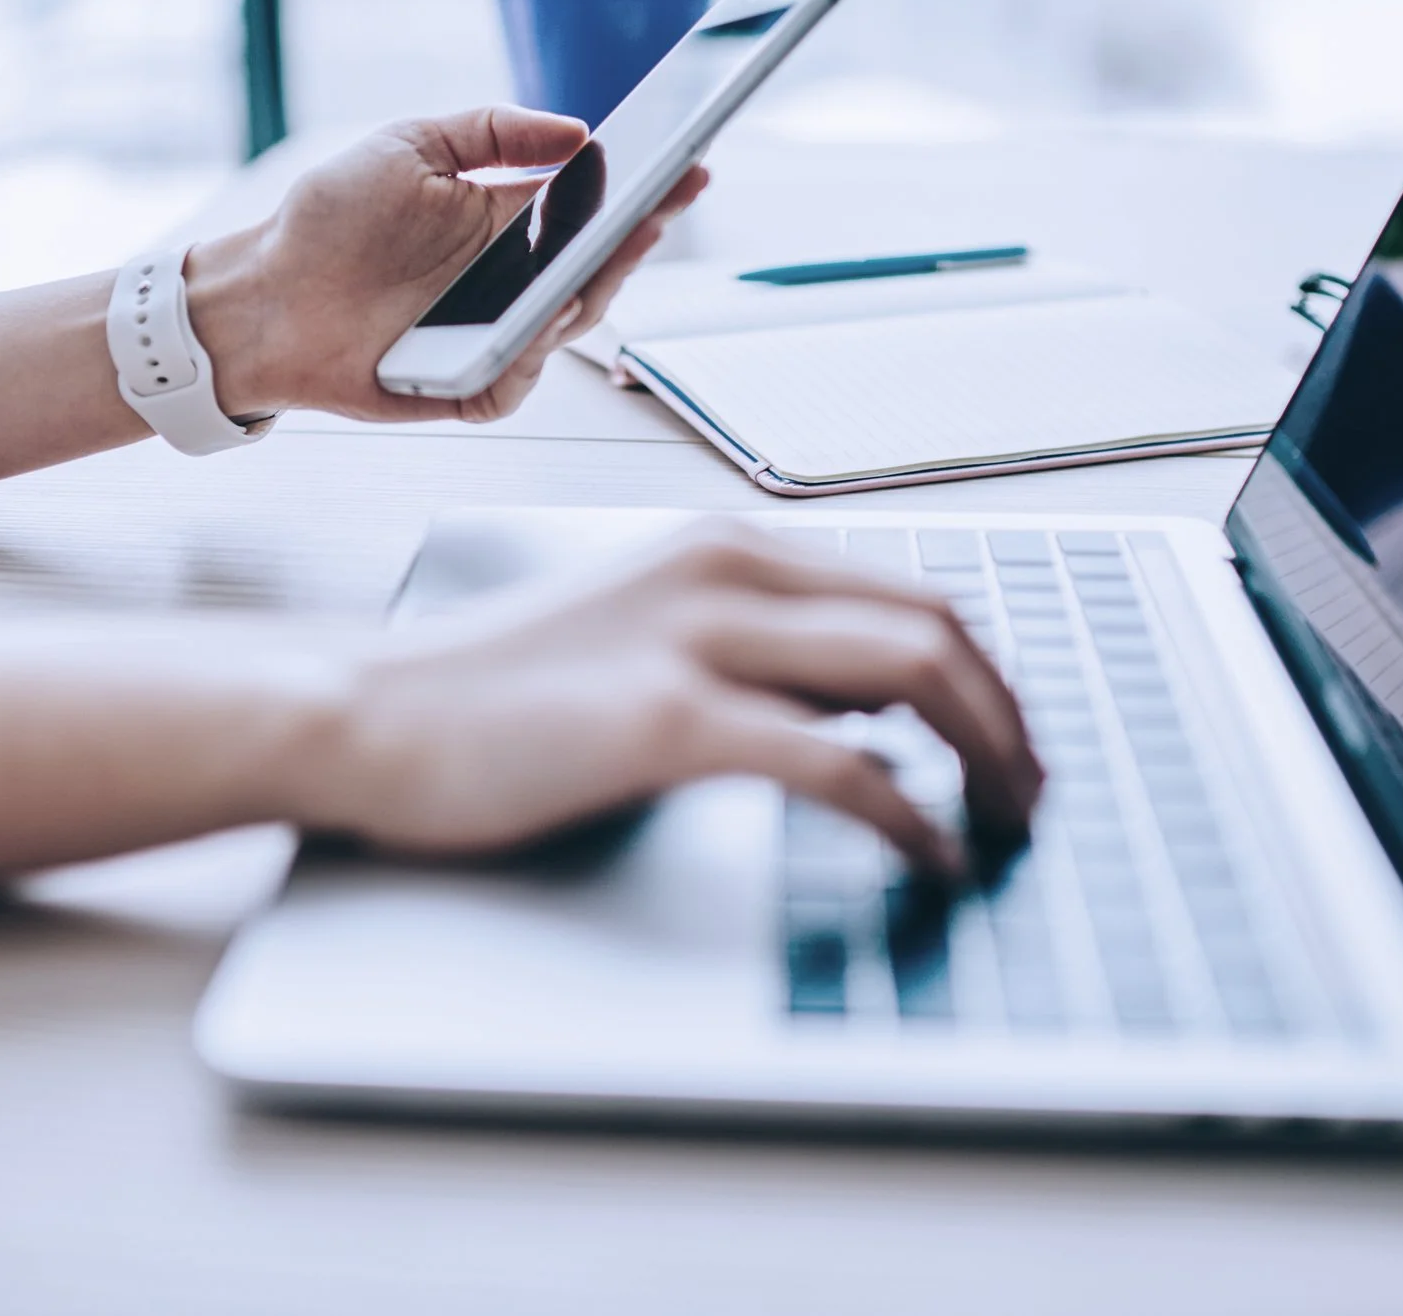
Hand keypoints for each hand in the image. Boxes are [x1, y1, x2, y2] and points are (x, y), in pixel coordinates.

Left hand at [184, 106, 709, 423]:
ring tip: (609, 252)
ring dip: (591, 291)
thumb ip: (494, 131)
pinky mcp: (467, 385)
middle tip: (661, 207)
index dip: (646, 189)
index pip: (596, 206)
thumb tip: (577, 131)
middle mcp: (512, 281)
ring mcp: (494, 335)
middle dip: (637, 237)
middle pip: (598, 267)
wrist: (263, 293)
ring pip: (568, 325)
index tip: (687, 161)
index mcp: (509, 220)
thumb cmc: (330, 219)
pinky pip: (516, 381)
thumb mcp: (411, 146)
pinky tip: (539, 326)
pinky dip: (531, 358)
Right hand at [294, 521, 1043, 873]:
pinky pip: (838, 762)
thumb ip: (748, 650)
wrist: (368, 713)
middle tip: (1034, 792)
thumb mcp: (641, 634)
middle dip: (1011, 712)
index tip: (1013, 739)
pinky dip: (909, 813)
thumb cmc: (491, 692)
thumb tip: (865, 706)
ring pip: (912, 671)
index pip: (907, 589)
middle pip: (935, 622)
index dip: (986, 670)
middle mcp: (726, 569)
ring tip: (1006, 825)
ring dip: (988, 754)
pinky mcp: (667, 718)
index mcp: (724, 547)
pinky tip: (928, 855)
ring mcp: (698, 637)